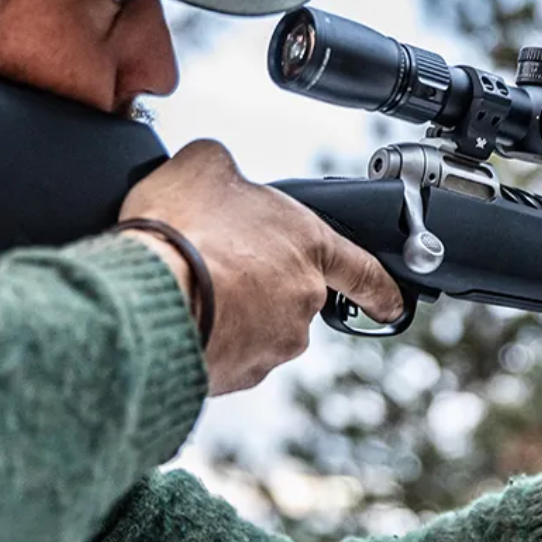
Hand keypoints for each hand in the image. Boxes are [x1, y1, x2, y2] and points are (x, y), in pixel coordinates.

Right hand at [116, 140, 404, 394]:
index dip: (379, 288)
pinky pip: (226, 356)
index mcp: (309, 246)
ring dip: (230, 312)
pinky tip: (178, 316)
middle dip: (259, 283)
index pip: (361, 269)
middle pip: (291, 294)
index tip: (392, 306)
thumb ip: (225, 166)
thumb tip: (217, 172)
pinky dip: (206, 339)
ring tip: (188, 289)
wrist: (149, 297)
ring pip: (257, 328)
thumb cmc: (183, 230)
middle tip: (216, 262)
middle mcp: (301, 301)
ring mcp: (272, 344)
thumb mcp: (204, 166)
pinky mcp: (237, 376)